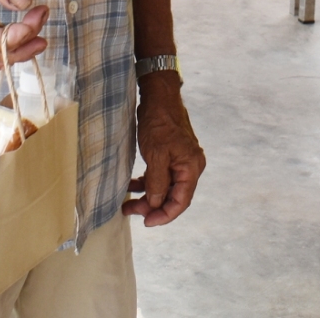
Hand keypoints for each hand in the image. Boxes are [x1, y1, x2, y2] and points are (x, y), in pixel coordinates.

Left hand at [124, 76, 203, 225]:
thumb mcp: (156, 155)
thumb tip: (155, 204)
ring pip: (165, 188)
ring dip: (148, 197)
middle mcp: (190, 167)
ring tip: (128, 204)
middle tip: (131, 211)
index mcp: (191, 168)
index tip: (146, 222)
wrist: (158, 96)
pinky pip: (160, 177)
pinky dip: (147, 184)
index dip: (165, 215)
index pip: (181, 201)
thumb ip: (157, 182)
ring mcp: (180, 161)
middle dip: (152, 207)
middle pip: (173, 196)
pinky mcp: (170, 156)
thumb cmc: (159, 122)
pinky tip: (132, 186)